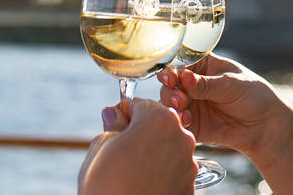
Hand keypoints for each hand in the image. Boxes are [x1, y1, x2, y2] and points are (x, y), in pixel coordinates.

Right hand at [78, 98, 197, 194]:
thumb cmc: (107, 183)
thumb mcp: (102, 146)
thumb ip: (113, 125)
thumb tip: (113, 113)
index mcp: (160, 119)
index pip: (140, 104)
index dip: (124, 114)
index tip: (114, 125)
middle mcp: (182, 137)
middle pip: (158, 124)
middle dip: (141, 132)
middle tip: (119, 150)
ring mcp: (189, 164)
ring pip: (167, 147)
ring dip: (152, 152)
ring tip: (130, 170)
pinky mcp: (191, 187)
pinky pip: (173, 170)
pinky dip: (161, 172)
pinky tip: (143, 183)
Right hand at [159, 53, 292, 194]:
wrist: (265, 126)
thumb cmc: (253, 95)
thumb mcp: (231, 84)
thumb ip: (206, 84)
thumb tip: (185, 77)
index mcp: (202, 64)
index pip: (179, 61)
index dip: (171, 68)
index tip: (170, 77)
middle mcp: (192, 82)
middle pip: (170, 82)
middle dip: (170, 89)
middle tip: (180, 99)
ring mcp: (191, 102)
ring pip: (169, 101)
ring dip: (172, 105)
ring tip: (183, 110)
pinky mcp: (192, 123)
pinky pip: (177, 121)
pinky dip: (177, 121)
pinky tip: (185, 122)